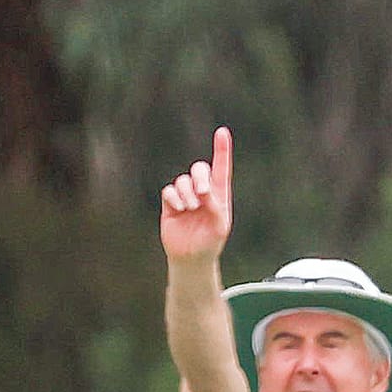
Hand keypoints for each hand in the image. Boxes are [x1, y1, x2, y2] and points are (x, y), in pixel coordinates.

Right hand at [160, 126, 233, 264]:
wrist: (191, 258)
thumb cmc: (210, 242)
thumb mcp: (219, 226)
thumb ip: (215, 206)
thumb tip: (203, 191)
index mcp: (219, 196)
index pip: (221, 169)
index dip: (222, 151)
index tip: (222, 133)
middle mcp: (202, 193)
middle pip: (199, 169)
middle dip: (200, 177)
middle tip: (202, 193)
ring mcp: (186, 197)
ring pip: (183, 180)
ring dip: (187, 193)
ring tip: (190, 209)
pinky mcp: (171, 203)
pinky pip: (169, 190)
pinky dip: (174, 198)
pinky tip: (179, 210)